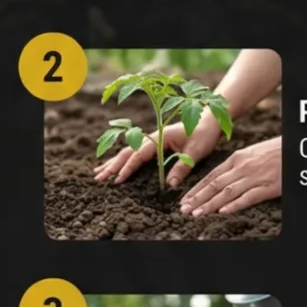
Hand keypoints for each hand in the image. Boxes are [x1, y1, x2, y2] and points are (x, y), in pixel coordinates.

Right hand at [95, 115, 226, 187]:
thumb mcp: (196, 151)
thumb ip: (182, 167)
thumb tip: (170, 185)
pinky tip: (113, 166)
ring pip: (127, 151)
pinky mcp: (154, 144)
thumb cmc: (204, 134)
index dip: (128, 167)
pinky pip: (133, 153)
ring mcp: (151, 140)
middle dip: (112, 166)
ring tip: (97, 174)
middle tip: (98, 178)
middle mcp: (152, 137)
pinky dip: (121, 160)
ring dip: (113, 163)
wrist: (209, 121)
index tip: (118, 179)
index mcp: (160, 136)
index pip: (139, 153)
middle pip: (127, 152)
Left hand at [178, 137, 282, 219]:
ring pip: (227, 192)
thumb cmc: (273, 151)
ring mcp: (254, 178)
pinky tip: (222, 212)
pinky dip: (234, 205)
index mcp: (236, 159)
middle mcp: (242, 168)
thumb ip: (236, 165)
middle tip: (183, 210)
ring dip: (210, 204)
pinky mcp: (268, 187)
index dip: (196, 189)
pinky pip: (248, 197)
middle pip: (215, 185)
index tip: (184, 199)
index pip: (211, 176)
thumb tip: (221, 177)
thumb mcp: (251, 153)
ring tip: (197, 213)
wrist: (293, 148)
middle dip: (198, 198)